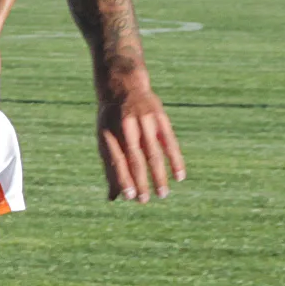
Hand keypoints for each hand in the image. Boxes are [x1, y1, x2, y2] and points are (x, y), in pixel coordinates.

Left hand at [94, 71, 184, 203]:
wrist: (123, 85)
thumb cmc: (111, 121)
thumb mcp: (104, 139)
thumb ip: (110, 168)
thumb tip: (112, 198)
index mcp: (108, 132)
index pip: (116, 160)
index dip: (123, 178)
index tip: (129, 197)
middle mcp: (125, 126)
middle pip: (134, 158)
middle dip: (140, 181)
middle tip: (145, 201)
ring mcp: (144, 120)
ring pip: (153, 152)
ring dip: (159, 175)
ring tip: (163, 194)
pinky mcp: (160, 117)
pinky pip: (170, 142)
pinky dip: (176, 160)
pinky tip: (180, 176)